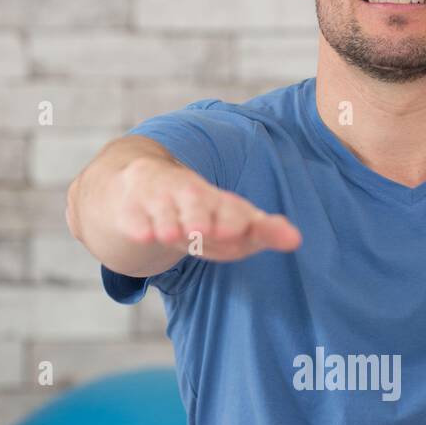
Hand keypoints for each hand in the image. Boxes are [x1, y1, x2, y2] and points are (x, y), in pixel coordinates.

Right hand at [116, 157, 301, 261]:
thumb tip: (295, 239)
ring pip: (165, 214)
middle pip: (195, 203)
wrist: (138, 185)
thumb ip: (261, 231)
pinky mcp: (129, 210)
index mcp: (215, 198)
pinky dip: (139, 227)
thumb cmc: (195, 212)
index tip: (243, 229)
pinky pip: (134, 219)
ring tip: (176, 234)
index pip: (228, 206)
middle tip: (207, 231)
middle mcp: (186, 194)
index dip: (234, 218)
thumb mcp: (226, 219)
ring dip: (171, 225)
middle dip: (201, 218)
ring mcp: (156, 201)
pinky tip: (144, 235)